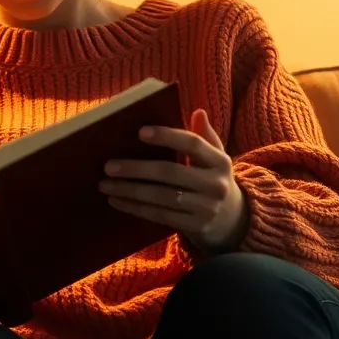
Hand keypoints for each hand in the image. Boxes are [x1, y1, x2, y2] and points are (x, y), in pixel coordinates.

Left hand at [99, 109, 247, 249]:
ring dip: (130, 190)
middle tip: (108, 165)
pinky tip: (117, 201)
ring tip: (105, 184)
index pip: (193, 144)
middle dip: (136, 168)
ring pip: (161, 196)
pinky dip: (136, 208)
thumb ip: (204, 136)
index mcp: (220, 161)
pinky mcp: (194, 226)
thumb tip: (198, 112)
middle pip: (170, 172)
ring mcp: (206, 208)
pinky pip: (160, 215)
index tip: (140, 132)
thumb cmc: (213, 179)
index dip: (167, 136)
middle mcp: (215, 184)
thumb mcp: (215, 158)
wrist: (233, 221)